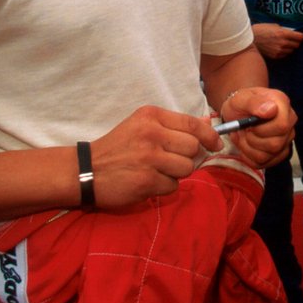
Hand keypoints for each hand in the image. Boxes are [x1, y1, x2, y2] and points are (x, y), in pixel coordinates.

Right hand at [87, 105, 221, 208]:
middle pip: (193, 147)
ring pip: (187, 168)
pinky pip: (173, 186)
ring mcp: (149, 158)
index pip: (192, 123)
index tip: (216, 144)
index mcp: (151, 116)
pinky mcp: (147, 181)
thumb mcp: (142, 125)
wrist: (86, 170)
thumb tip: (208, 123)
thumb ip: (174, 125)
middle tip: (171, 160)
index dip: (210, 135)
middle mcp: (151, 134)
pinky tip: (149, 181)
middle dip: (188, 157)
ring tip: (158, 171)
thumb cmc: (118, 147)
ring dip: (177, 173)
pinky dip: (165, 186)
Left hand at [221, 87, 295, 167]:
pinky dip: (249, 156)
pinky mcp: (279, 153)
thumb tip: (270, 110)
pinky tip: (246, 144)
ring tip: (243, 135)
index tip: (249, 124)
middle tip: (243, 130)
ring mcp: (286, 139)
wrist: (239, 112)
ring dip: (248, 148)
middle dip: (252, 140)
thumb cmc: (241, 104)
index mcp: (283, 105)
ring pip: (268, 155)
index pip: (282, 125)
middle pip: (275, 144)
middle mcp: (289, 122)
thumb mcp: (241, 99)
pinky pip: (263, 163)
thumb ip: (254, 102)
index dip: (262, 130)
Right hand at [252, 22, 302, 58]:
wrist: (250, 39)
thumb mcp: (274, 26)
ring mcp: (279, 50)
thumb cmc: (261, 29)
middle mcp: (283, 43)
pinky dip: (284, 52)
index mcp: (283, 33)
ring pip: (291, 50)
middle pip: (297, 45)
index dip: (302, 36)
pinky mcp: (275, 56)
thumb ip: (284, 30)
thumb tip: (291, 33)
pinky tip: (279, 48)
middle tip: (293, 40)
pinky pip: (285, 55)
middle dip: (296, 42)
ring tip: (285, 43)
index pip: (300, 37)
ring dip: (290, 47)